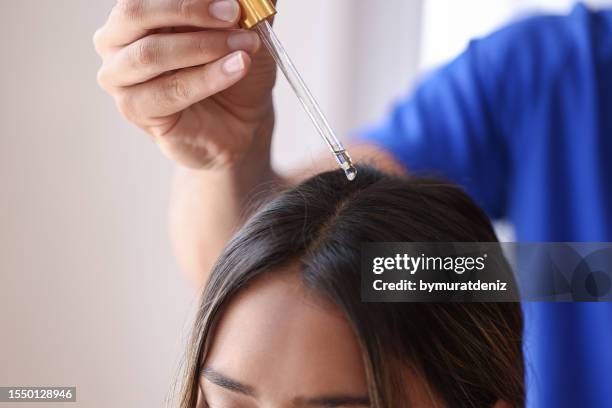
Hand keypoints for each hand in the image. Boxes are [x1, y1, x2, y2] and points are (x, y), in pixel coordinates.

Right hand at [94, 0, 276, 168]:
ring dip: (204, 46)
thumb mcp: (243, 29)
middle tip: (234, 13)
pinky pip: (169, 91)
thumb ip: (240, 6)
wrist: (240, 122)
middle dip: (189, 9)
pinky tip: (238, 67)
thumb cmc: (232, 70)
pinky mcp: (135, 109)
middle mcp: (117, 39)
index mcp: (136, 12)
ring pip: (151, 54)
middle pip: (135, 12)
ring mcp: (119, 76)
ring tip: (245, 47)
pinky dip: (207, 78)